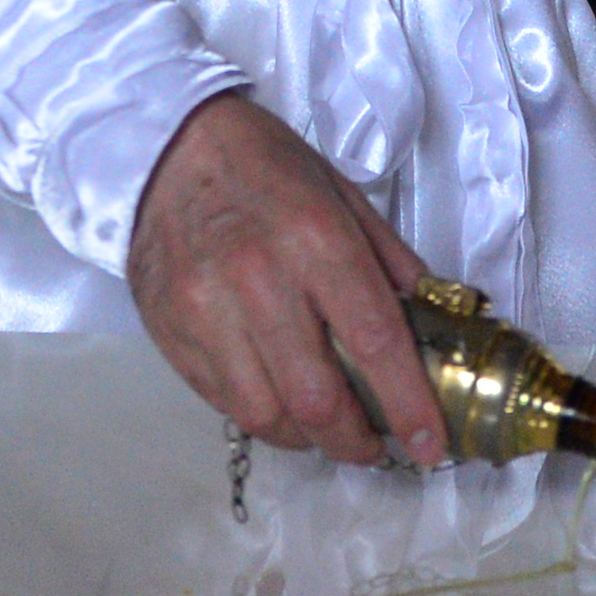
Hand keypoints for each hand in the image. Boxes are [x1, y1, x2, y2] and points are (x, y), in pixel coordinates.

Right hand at [128, 91, 451, 468]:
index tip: (430, 446)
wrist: (164, 148)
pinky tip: (279, 402)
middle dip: (354, 442)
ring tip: (324, 428)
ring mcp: (206, 312)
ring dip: (305, 438)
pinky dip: (260, 416)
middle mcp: (258, 281)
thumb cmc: (262, 165)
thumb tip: (430, 322)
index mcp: (315, 240)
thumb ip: (389, 262)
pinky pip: (222, 401)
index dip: (408, 406)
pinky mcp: (170, 331)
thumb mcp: (342, 194)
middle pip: (316, 400)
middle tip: (373, 447)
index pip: (374, 343)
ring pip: (265, 415)